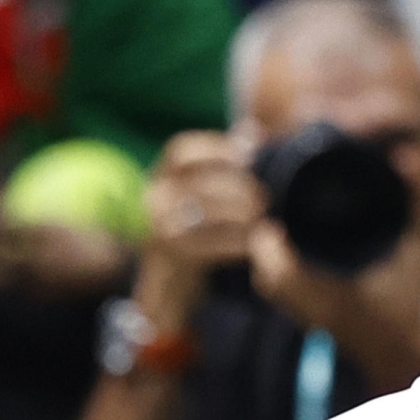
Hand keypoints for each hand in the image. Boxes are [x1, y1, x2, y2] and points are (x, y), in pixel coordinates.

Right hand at [137, 131, 266, 329]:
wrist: (169, 288)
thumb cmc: (196, 236)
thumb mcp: (202, 199)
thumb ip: (224, 167)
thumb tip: (253, 131)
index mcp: (161, 177)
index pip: (181, 150)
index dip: (216, 148)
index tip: (249, 154)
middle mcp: (153, 197)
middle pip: (201, 181)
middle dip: (239, 188)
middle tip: (265, 199)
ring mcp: (157, 226)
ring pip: (206, 212)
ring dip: (242, 217)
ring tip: (265, 223)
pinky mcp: (170, 253)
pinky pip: (209, 244)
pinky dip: (238, 243)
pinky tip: (257, 244)